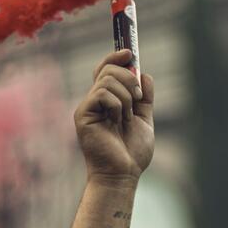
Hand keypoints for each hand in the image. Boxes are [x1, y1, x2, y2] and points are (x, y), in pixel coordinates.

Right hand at [75, 50, 154, 183]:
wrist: (123, 173)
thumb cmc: (132, 152)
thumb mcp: (145, 119)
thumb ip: (144, 97)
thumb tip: (144, 73)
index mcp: (107, 100)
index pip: (106, 69)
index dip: (116, 58)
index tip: (130, 53)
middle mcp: (94, 101)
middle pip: (107, 70)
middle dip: (129, 78)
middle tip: (137, 98)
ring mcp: (87, 107)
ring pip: (108, 81)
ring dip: (126, 97)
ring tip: (127, 118)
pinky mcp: (83, 115)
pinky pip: (102, 94)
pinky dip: (117, 105)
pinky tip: (118, 121)